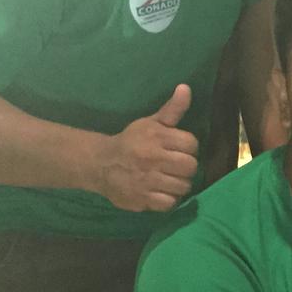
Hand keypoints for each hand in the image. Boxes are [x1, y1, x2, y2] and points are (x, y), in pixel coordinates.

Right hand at [94, 85, 198, 211]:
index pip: (192, 144)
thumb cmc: (132, 141)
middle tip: (176, 167)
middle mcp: (152, 158)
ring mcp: (146, 180)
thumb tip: (186, 88)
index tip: (179, 149)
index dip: (189, 148)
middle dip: (186, 167)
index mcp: (156, 137)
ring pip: (182, 186)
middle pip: (190, 167)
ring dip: (179, 184)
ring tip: (169, 179)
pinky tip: (161, 192)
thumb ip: (173, 109)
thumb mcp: (152, 122)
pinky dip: (169, 200)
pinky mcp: (141, 199)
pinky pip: (169, 204)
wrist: (100, 163)